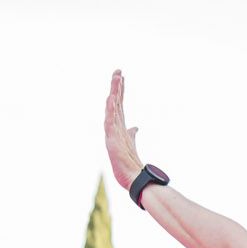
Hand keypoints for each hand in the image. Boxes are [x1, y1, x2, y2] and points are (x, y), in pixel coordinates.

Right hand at [104, 70, 144, 191]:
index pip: (119, 103)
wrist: (131, 176)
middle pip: (115, 102)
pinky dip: (110, 110)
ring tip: (116, 79)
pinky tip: (111, 99)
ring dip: (114, 93)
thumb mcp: (131, 142)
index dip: (120, 90)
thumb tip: (136, 127)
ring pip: (112, 108)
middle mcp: (114, 126)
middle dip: (116, 86)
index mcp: (119, 125)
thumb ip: (132, 133)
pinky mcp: (111, 139)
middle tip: (118, 71)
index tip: (121, 76)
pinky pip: (110, 121)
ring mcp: (112, 132)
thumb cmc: (128, 161)